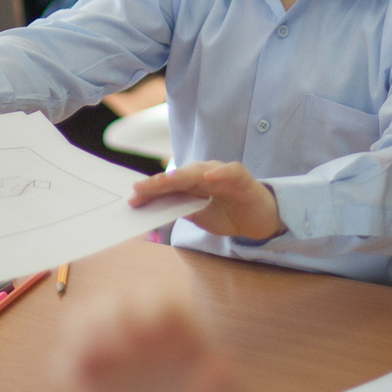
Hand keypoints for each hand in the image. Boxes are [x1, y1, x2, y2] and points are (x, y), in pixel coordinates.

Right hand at [62, 283, 238, 391]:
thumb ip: (223, 388)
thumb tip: (212, 373)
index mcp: (178, 329)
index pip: (159, 301)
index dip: (149, 311)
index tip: (149, 338)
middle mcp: (141, 332)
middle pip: (115, 302)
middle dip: (108, 316)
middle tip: (112, 349)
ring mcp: (114, 354)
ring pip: (82, 320)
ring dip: (78, 334)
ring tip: (87, 361)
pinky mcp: (93, 382)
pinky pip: (66, 363)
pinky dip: (65, 367)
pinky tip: (78, 389)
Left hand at [129, 159, 281, 240]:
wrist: (259, 220)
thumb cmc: (228, 213)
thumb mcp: (200, 216)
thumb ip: (181, 209)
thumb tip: (155, 210)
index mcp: (192, 183)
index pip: (168, 185)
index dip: (151, 191)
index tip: (132, 200)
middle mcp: (205, 174)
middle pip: (179, 176)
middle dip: (159, 183)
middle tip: (140, 189)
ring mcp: (223, 174)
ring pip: (200, 171)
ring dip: (183, 175)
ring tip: (167, 180)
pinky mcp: (242, 178)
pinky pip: (230, 172)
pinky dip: (220, 173)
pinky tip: (209, 177)